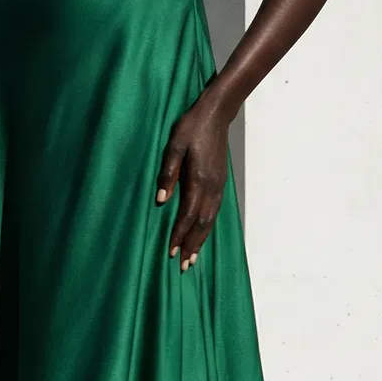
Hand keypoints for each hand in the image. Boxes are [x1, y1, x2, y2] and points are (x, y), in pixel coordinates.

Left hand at [156, 89, 232, 270]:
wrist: (217, 114)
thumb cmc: (192, 127)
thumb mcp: (174, 145)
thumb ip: (168, 172)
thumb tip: (161, 201)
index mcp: (197, 178)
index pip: (187, 214)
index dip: (179, 235)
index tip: (171, 252)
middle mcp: (211, 186)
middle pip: (201, 223)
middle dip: (192, 245)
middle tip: (184, 266)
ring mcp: (218, 185)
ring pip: (210, 220)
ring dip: (201, 240)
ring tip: (193, 258)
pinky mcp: (220, 182)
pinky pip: (214, 211)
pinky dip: (208, 227)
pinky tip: (202, 234)